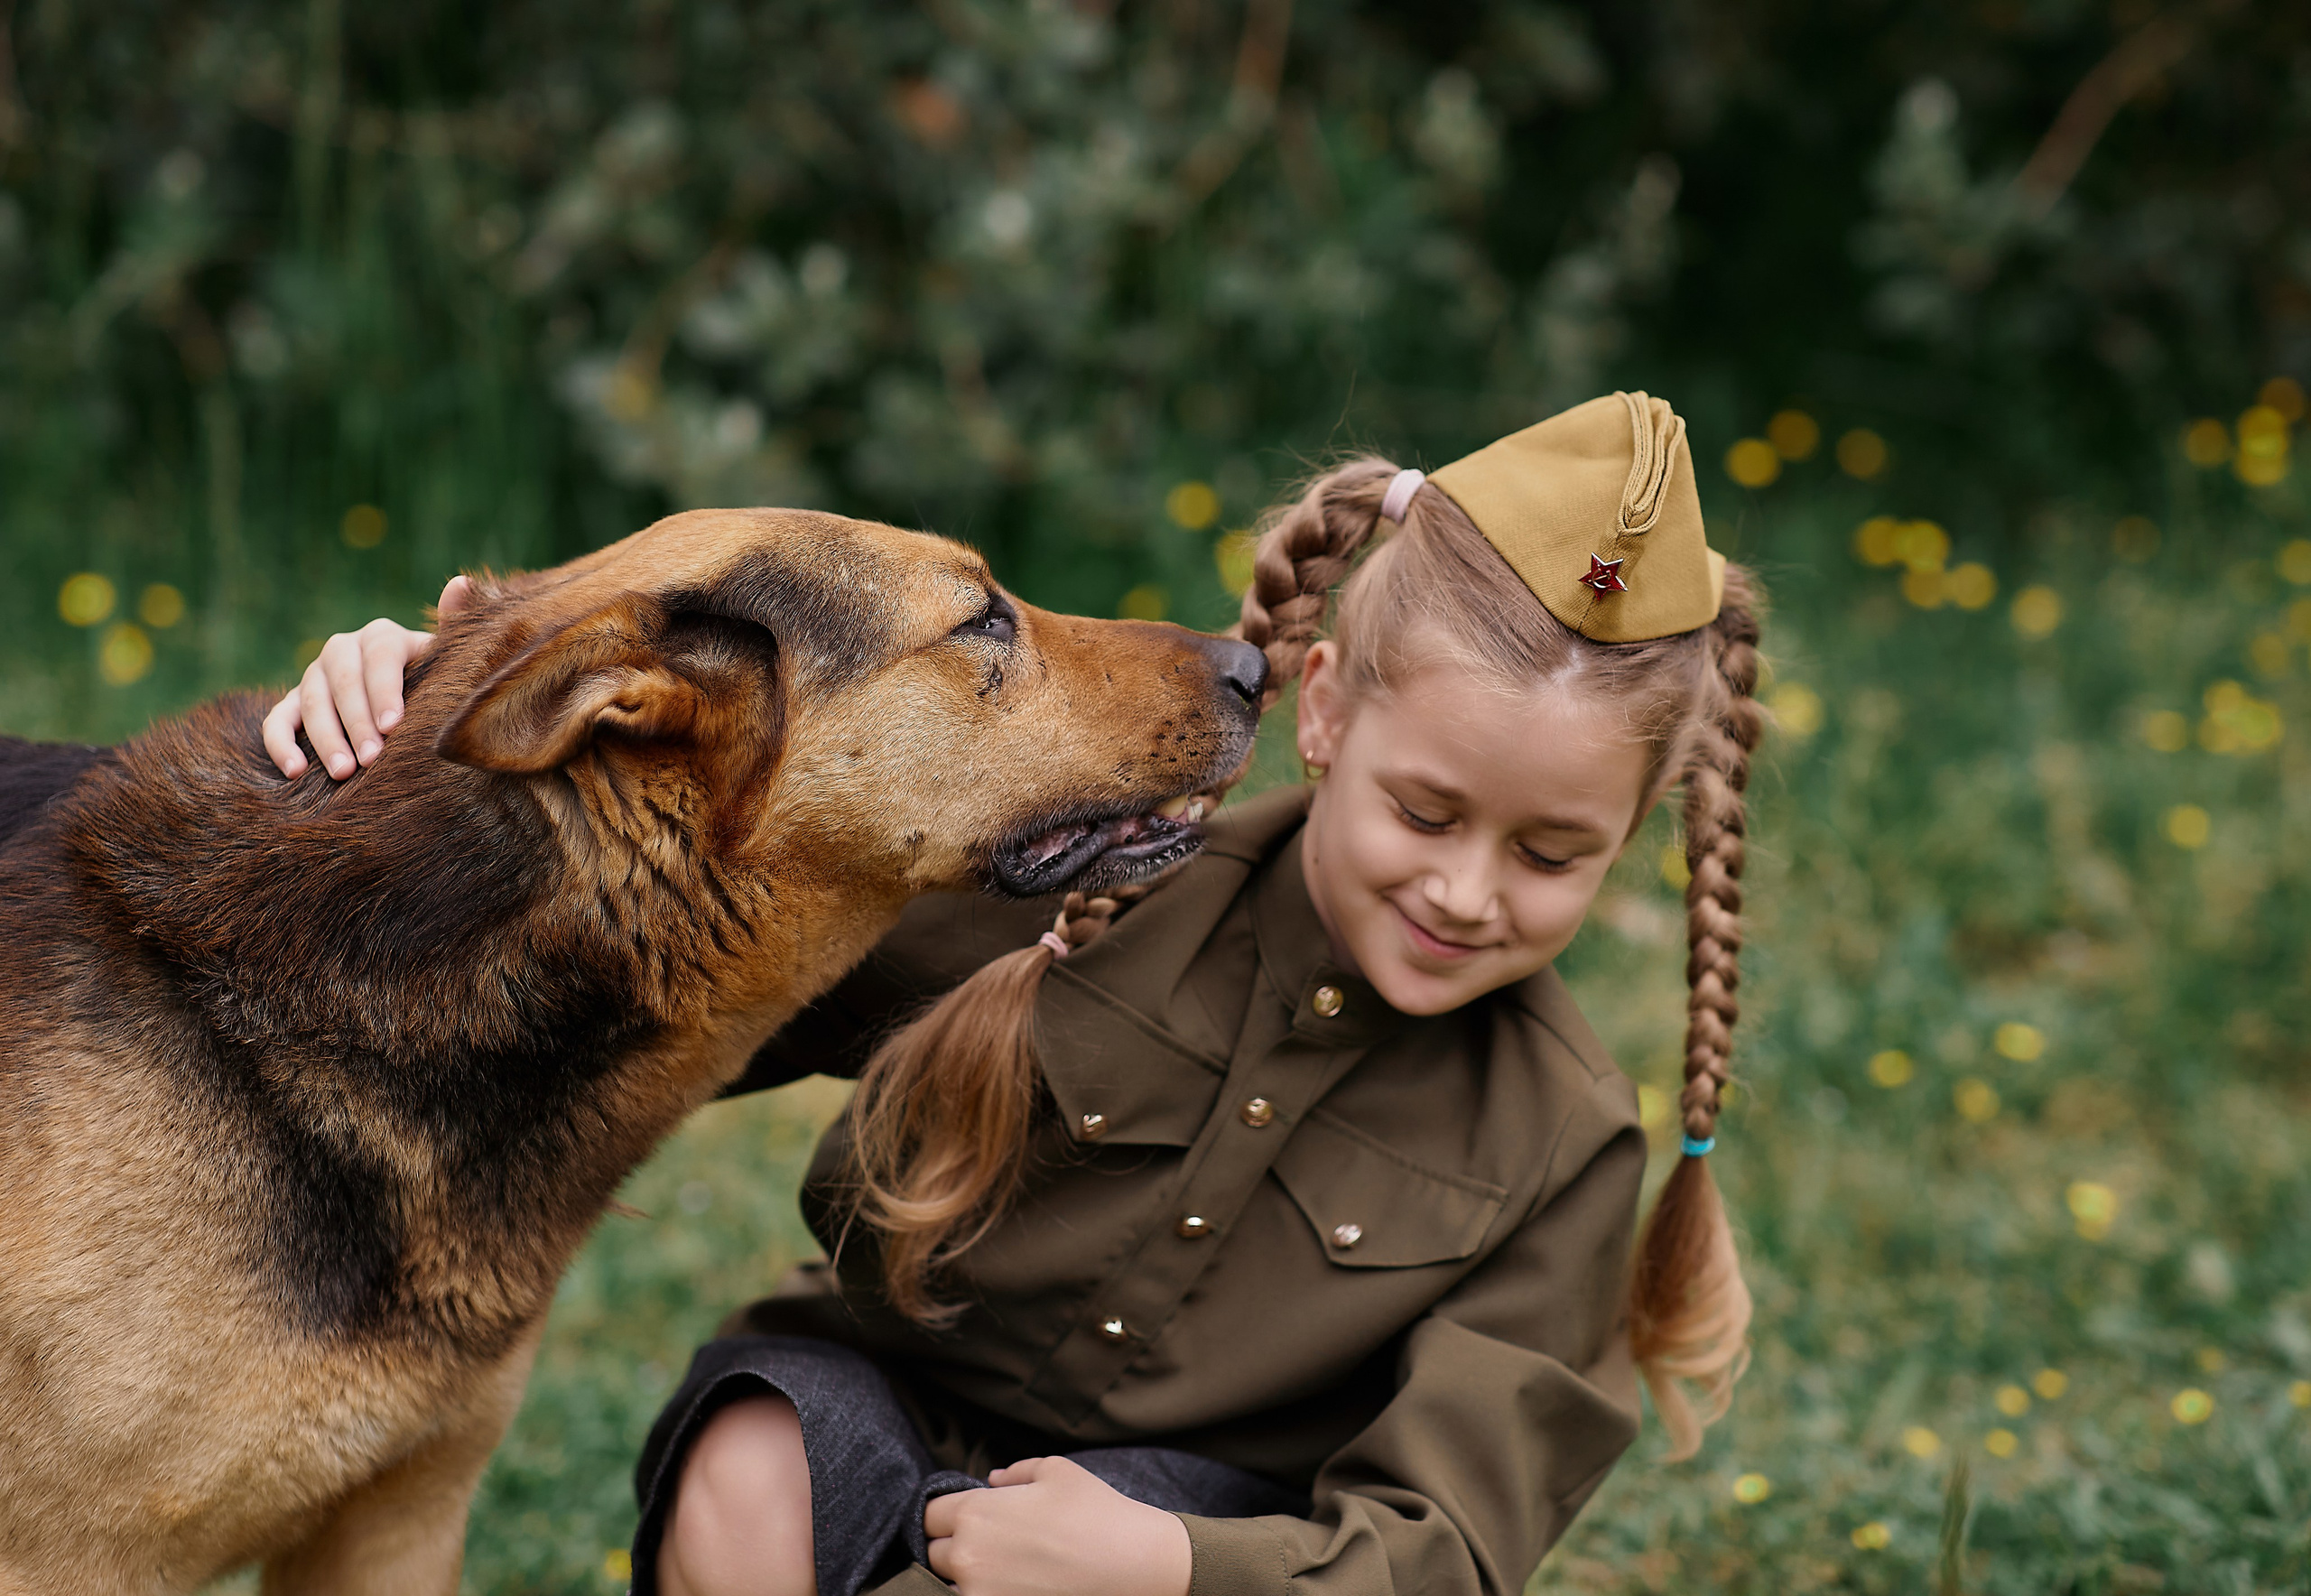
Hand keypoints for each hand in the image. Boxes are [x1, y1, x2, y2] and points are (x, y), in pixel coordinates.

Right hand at [263, 574, 475, 778]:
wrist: (411, 697)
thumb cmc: (435, 680)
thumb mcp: (446, 657)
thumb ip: (453, 624)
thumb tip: (460, 583)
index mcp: (383, 636)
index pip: (379, 656)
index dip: (384, 690)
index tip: (393, 726)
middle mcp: (344, 650)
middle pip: (343, 681)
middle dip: (356, 722)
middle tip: (371, 759)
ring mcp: (315, 675)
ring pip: (311, 701)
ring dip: (325, 738)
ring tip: (343, 773)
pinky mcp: (293, 702)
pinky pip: (278, 720)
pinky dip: (280, 744)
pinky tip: (295, 771)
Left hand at [923, 1457, 1192, 1595]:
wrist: (1132, 1565)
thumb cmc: (1095, 1512)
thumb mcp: (1056, 1472)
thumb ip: (1015, 1472)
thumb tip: (992, 1480)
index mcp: (975, 1513)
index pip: (929, 1514)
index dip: (946, 1513)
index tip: (964, 1517)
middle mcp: (968, 1556)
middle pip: (935, 1552)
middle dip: (956, 1545)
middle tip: (990, 1544)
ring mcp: (980, 1594)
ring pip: (950, 1585)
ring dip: (968, 1576)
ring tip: (1005, 1567)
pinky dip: (985, 1593)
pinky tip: (1013, 1586)